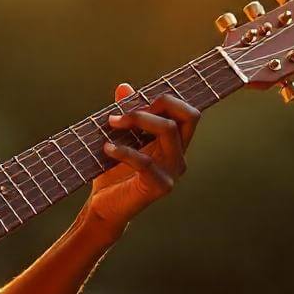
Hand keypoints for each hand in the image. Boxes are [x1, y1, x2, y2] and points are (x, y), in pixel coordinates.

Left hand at [82, 83, 200, 238]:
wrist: (104, 206)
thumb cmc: (112, 172)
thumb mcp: (118, 138)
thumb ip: (125, 114)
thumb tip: (124, 87)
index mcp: (174, 144)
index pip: (188, 113)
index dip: (168, 99)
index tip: (135, 101)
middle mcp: (179, 156)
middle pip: (189, 116)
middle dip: (159, 104)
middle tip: (126, 111)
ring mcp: (172, 172)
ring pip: (168, 131)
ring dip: (138, 120)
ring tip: (111, 123)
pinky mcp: (159, 186)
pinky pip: (145, 161)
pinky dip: (123, 150)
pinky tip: (107, 148)